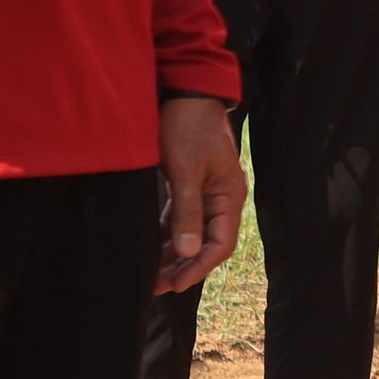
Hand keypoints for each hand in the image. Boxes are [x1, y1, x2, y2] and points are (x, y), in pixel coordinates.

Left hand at [156, 95, 243, 292]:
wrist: (185, 92)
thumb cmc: (187, 127)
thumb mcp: (185, 170)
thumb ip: (186, 212)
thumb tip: (186, 252)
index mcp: (229, 196)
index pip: (220, 244)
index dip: (198, 267)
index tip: (174, 284)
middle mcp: (220, 198)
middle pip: (205, 243)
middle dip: (182, 266)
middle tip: (156, 286)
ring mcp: (205, 192)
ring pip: (191, 233)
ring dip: (172, 254)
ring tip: (150, 274)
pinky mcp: (189, 185)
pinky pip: (180, 219)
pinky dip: (166, 235)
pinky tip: (150, 248)